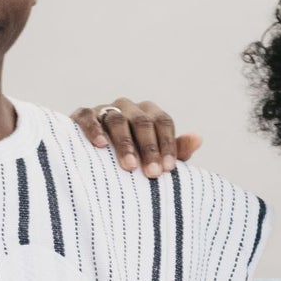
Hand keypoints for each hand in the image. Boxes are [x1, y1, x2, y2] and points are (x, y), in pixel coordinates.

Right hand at [68, 98, 200, 177]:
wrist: (94, 163)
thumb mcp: (156, 158)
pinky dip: (94, 129)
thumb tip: (198, 138)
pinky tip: (101, 145)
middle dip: (149, 148)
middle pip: (142, 121)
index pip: (163, 122)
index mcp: (148, 113)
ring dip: (125, 144)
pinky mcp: (82, 115)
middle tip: (152, 173)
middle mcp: (128, 107)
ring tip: (129, 166)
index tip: (168, 168)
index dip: (167, 144)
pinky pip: (88, 117)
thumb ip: (177, 151)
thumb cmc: (133, 160)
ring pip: (117, 120)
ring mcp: (104, 110)